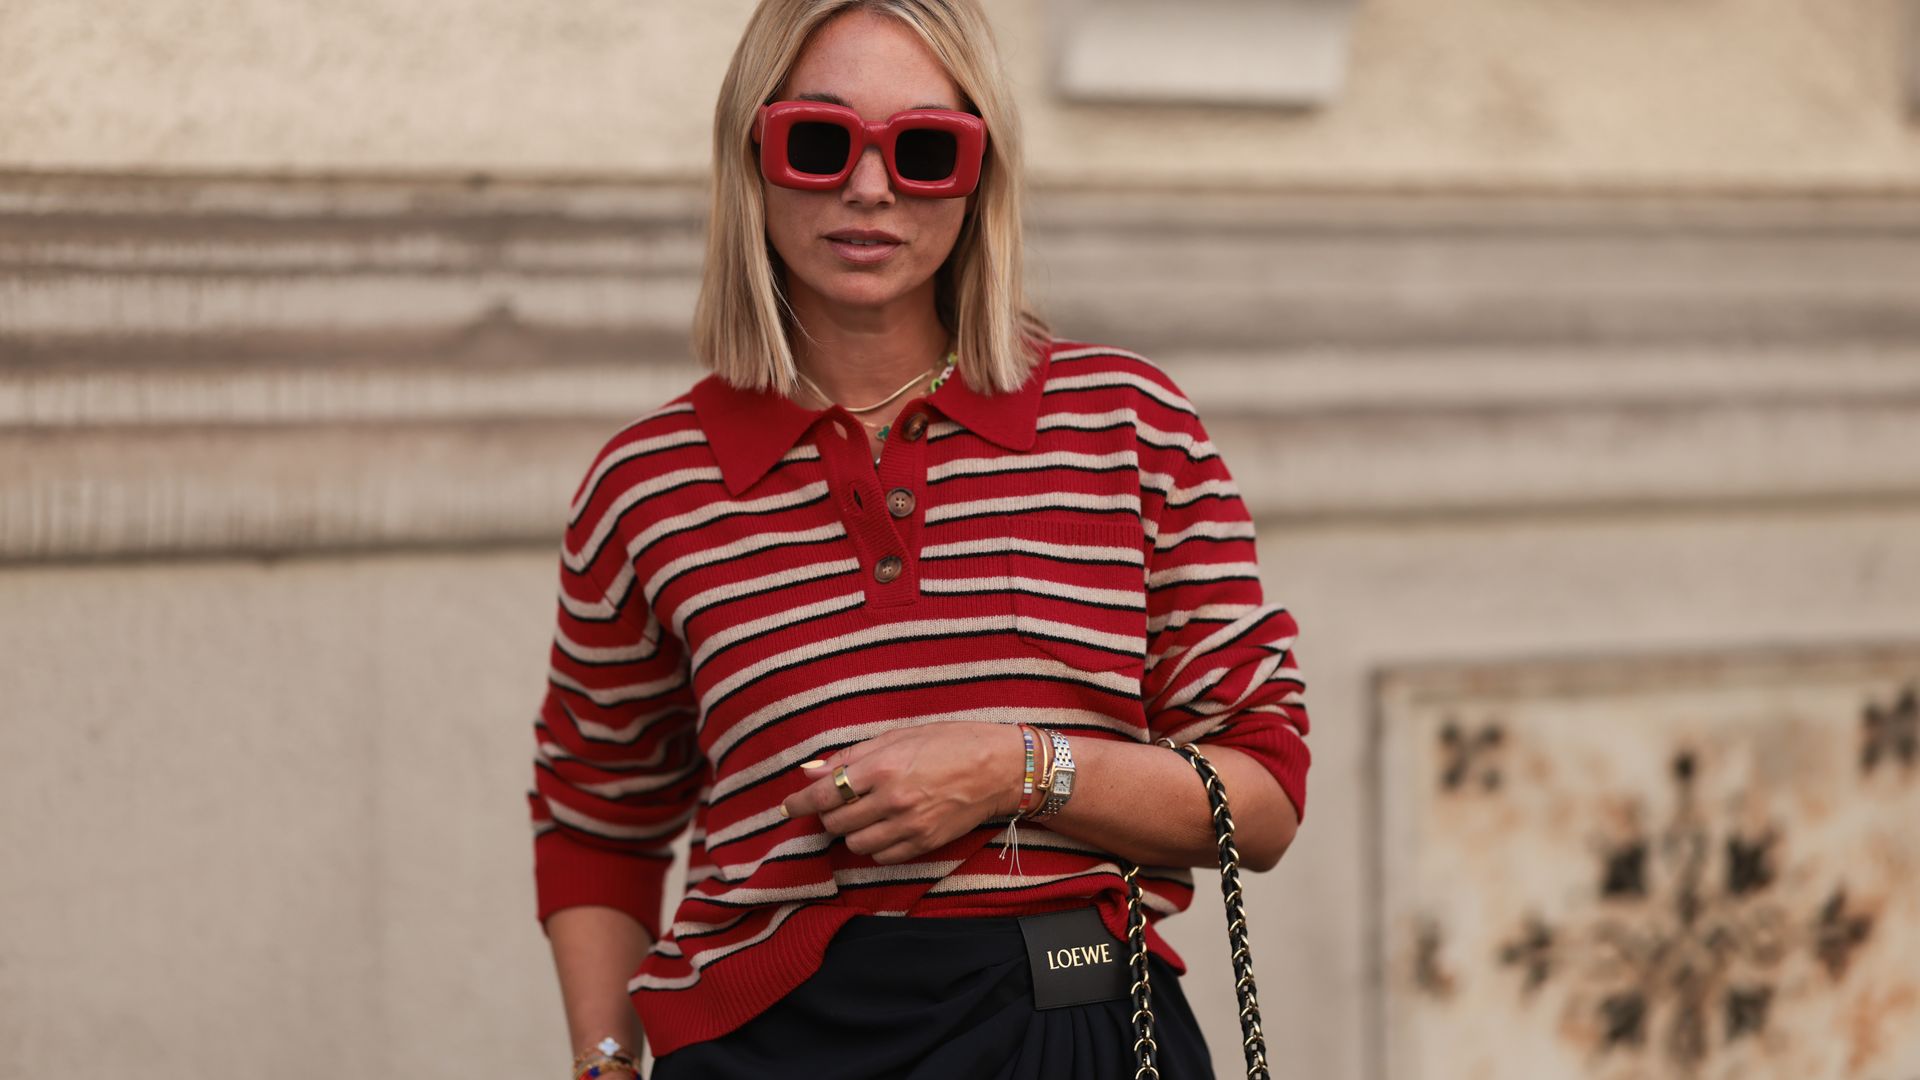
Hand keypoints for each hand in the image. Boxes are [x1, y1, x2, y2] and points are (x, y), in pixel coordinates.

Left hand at [781, 722, 1024, 863]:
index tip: (789, 806)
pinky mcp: (924, 844)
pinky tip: (882, 829)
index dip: (800, 803)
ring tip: (862, 815)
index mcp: (882, 768)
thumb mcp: (898, 736)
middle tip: (835, 803)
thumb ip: (851, 756)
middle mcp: (892, 800)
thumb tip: (810, 772)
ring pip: (855, 845)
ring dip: (850, 832)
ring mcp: (909, 826)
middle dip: (828, 814)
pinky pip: (882, 858)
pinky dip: (874, 847)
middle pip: (836, 822)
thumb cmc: (949, 742)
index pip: (824, 794)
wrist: (998, 767)